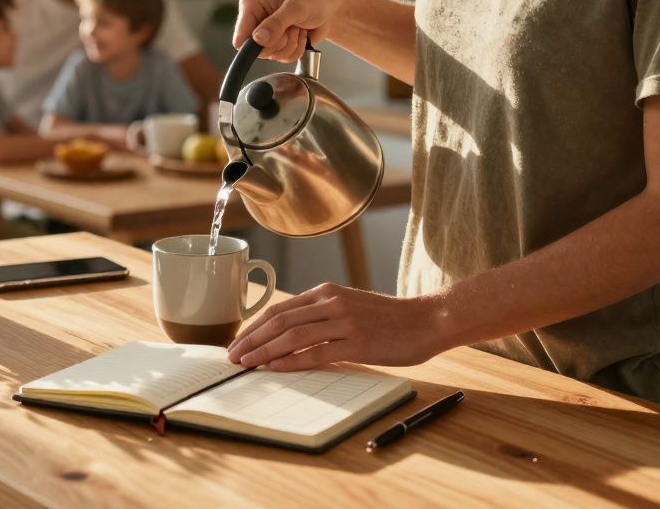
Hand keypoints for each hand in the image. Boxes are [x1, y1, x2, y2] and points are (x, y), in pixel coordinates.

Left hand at [226, 282, 449, 370]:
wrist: (426, 320)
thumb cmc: (388, 319)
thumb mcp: (349, 307)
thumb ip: (321, 316)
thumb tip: (290, 335)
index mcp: (326, 292)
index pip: (280, 309)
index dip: (255, 326)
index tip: (238, 341)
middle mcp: (331, 303)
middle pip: (280, 320)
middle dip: (252, 339)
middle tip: (233, 355)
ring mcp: (344, 321)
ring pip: (292, 335)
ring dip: (264, 350)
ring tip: (246, 363)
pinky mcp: (357, 342)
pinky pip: (316, 352)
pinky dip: (291, 360)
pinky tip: (274, 367)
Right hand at [233, 0, 346, 62]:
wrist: (328, 9)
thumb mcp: (295, 8)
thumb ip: (276, 23)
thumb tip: (258, 39)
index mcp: (251, 5)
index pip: (241, 36)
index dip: (256, 43)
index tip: (275, 36)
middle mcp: (255, 21)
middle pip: (257, 50)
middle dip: (280, 42)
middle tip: (292, 27)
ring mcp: (266, 35)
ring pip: (271, 55)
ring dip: (290, 45)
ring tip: (297, 28)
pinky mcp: (277, 45)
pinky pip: (283, 58)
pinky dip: (296, 50)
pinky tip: (300, 35)